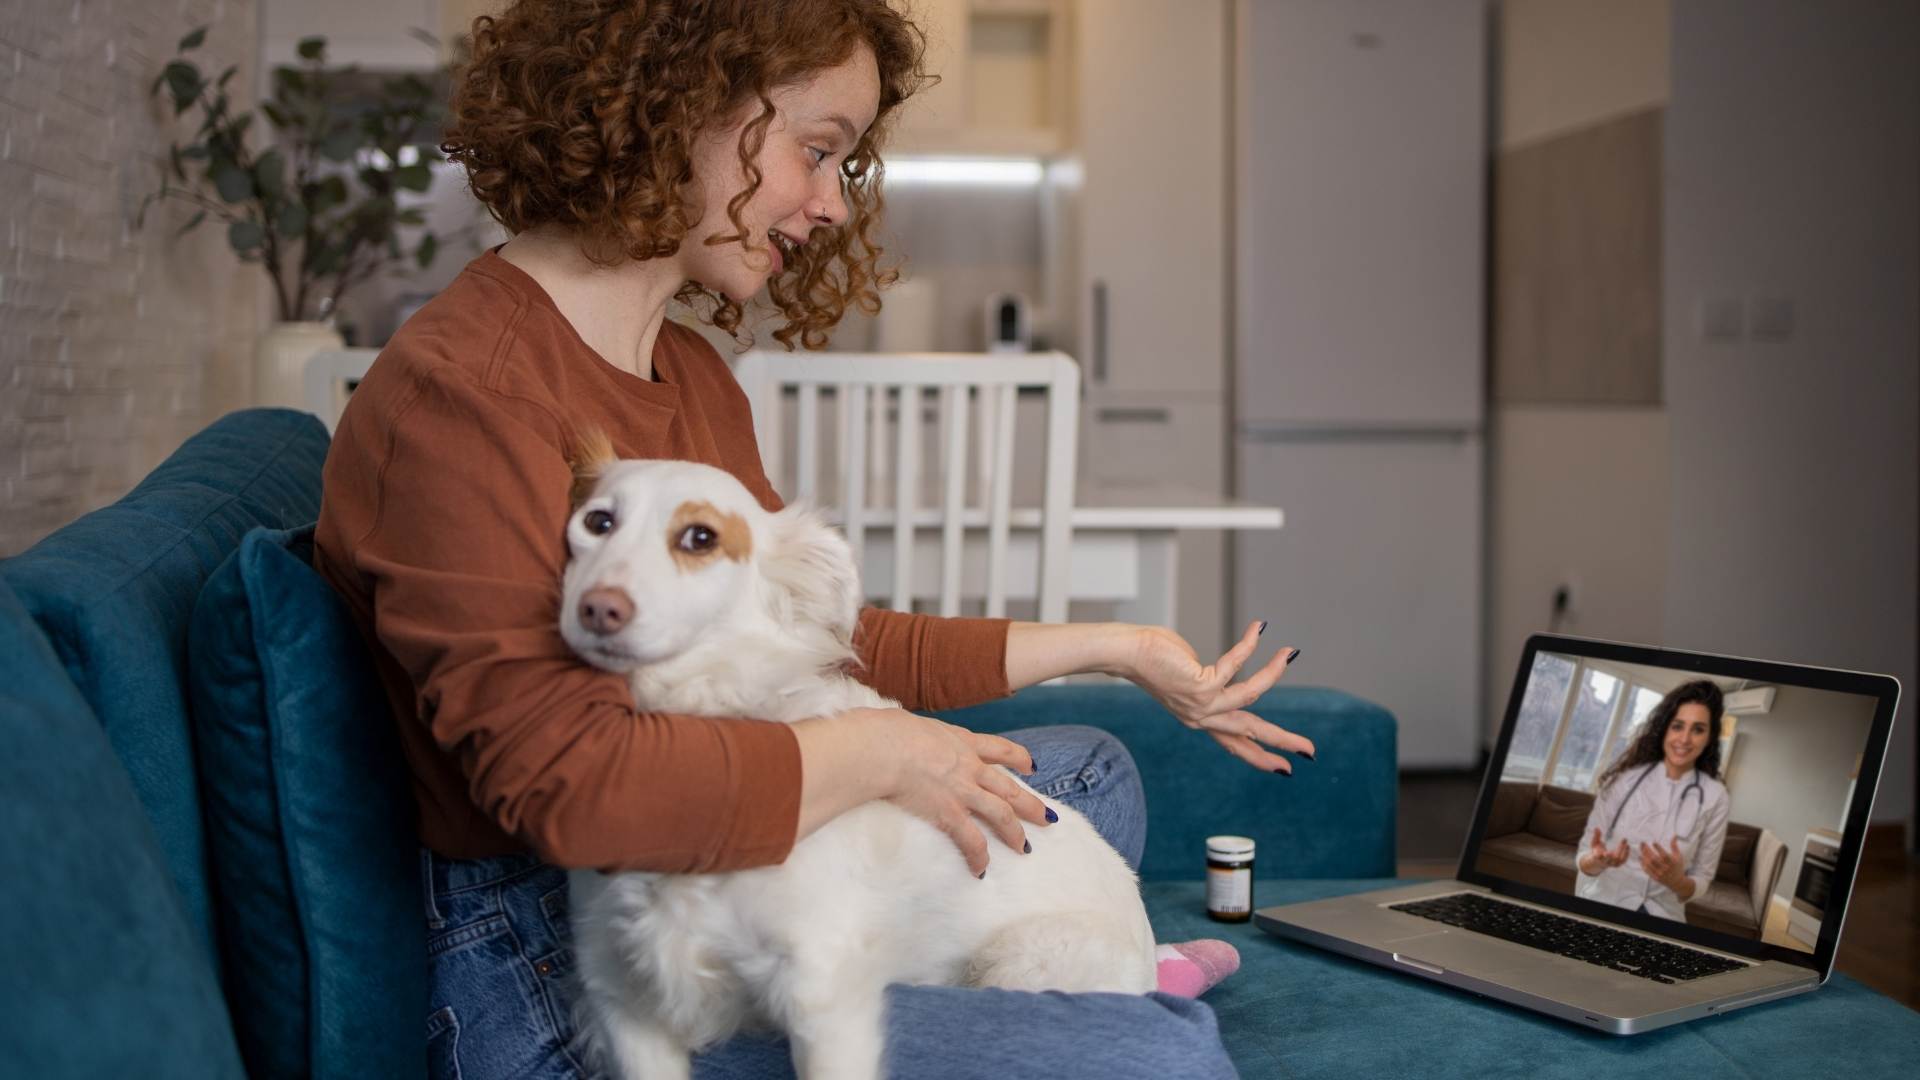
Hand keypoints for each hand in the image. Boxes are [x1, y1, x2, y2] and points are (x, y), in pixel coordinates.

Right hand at [865, 708, 1054, 877]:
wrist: (884, 748)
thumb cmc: (887, 731)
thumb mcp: (911, 722)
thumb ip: (916, 733)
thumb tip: (898, 732)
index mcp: (962, 742)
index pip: (999, 748)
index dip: (1019, 758)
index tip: (1032, 766)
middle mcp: (970, 767)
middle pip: (1009, 787)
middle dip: (1030, 804)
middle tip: (1046, 817)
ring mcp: (963, 791)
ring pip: (1002, 814)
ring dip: (1015, 833)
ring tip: (1025, 848)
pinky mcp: (949, 813)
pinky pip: (972, 840)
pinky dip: (979, 857)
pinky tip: (981, 870)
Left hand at [1121, 620, 1310, 772]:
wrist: (1127, 654)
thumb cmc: (1156, 659)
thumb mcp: (1189, 678)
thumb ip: (1211, 681)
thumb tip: (1229, 671)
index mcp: (1200, 719)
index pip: (1235, 744)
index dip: (1260, 756)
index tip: (1285, 769)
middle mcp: (1201, 717)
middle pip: (1250, 734)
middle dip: (1282, 742)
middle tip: (1310, 751)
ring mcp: (1201, 704)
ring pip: (1251, 697)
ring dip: (1273, 673)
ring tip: (1289, 654)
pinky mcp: (1200, 685)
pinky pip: (1235, 664)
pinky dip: (1249, 645)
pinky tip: (1258, 629)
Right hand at [1582, 827, 1628, 873]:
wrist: (1599, 863)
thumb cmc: (1597, 851)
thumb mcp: (1594, 843)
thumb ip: (1596, 836)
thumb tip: (1597, 828)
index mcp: (1598, 856)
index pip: (1598, 855)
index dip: (1601, 852)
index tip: (1604, 844)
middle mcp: (1605, 861)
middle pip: (1610, 858)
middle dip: (1615, 851)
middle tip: (1618, 846)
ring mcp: (1611, 864)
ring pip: (1618, 859)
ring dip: (1623, 851)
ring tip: (1626, 844)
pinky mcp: (1617, 865)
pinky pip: (1623, 860)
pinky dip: (1626, 854)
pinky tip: (1628, 846)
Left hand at [1638, 835, 1688, 892]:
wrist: (1677, 882)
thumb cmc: (1677, 867)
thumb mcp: (1678, 856)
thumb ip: (1674, 846)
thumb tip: (1674, 836)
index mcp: (1672, 863)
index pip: (1664, 855)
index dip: (1658, 848)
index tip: (1653, 842)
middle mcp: (1665, 868)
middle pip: (1654, 859)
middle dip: (1647, 850)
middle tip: (1642, 843)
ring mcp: (1659, 873)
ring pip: (1649, 864)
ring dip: (1643, 855)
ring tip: (1641, 849)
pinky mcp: (1655, 877)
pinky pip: (1647, 870)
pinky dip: (1642, 863)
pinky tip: (1641, 857)